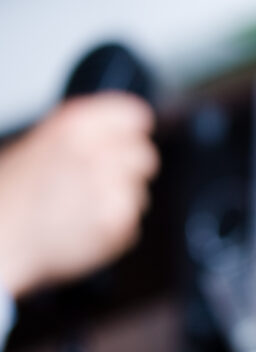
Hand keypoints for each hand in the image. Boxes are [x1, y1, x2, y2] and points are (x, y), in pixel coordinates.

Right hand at [0, 93, 156, 296]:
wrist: (2, 235)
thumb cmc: (11, 194)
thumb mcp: (39, 143)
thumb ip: (84, 134)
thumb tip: (119, 130)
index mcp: (77, 125)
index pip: (134, 116)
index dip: (130, 132)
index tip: (125, 140)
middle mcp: (100, 153)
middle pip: (145, 156)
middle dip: (128, 168)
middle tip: (99, 180)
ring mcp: (113, 190)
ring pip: (139, 192)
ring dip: (120, 200)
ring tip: (80, 207)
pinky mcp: (120, 223)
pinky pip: (132, 224)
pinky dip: (114, 228)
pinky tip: (82, 226)